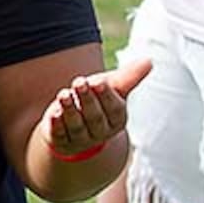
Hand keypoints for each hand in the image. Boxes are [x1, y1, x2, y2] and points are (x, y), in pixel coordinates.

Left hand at [37, 58, 151, 158]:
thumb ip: (128, 77)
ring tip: (64, 94)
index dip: (106, 96)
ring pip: (77, 126)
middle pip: (95, 117)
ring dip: (70, 110)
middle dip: (87, 99)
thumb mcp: (111, 88)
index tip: (97, 81)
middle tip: (79, 82)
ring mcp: (81, 139)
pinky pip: (60, 135)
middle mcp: (100, 132)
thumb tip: (149, 61)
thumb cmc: (96, 100)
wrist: (75, 122)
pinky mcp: (62, 141)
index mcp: (117, 119)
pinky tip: (54, 113)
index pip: (114, 109)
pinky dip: (57, 125)